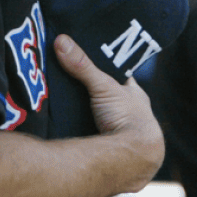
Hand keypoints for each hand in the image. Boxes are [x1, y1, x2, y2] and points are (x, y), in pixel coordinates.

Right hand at [54, 34, 163, 187]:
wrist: (133, 156)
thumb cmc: (128, 117)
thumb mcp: (104, 86)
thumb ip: (82, 66)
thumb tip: (61, 40)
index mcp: (136, 96)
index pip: (120, 78)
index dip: (107, 71)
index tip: (88, 63)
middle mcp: (132, 113)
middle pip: (108, 99)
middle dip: (92, 95)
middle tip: (69, 86)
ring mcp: (122, 133)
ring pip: (102, 119)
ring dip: (88, 116)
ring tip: (62, 108)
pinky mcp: (112, 149)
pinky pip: (96, 137)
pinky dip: (85, 134)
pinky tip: (70, 132)